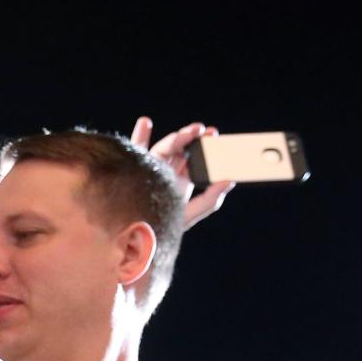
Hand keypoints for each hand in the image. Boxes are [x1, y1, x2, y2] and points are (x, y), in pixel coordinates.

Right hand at [129, 115, 233, 230]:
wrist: (132, 238)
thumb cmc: (161, 228)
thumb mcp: (189, 215)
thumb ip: (210, 200)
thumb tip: (229, 180)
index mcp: (180, 181)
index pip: (195, 160)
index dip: (206, 148)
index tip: (215, 137)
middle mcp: (165, 171)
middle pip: (182, 150)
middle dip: (194, 139)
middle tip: (207, 132)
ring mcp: (149, 167)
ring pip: (164, 148)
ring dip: (177, 137)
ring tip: (189, 132)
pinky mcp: (132, 167)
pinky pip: (135, 150)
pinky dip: (140, 135)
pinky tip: (146, 122)